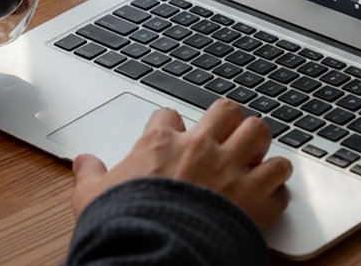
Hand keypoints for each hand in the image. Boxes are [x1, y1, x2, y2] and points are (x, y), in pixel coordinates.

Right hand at [71, 99, 291, 229]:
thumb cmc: (127, 222)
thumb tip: (82, 162)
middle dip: (229, 120)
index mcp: (160, 142)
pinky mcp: (256, 195)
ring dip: (259, 143)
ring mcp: (231, 168)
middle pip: (225, 110)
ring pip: (259, 132)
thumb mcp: (93, 196)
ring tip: (255, 155)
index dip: (170, 124)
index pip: (168, 114)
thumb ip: (91, 175)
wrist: (159, 251)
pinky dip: (277, 182)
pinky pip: (279, 175)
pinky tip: (270, 191)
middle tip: (226, 135)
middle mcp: (200, 147)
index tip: (172, 135)